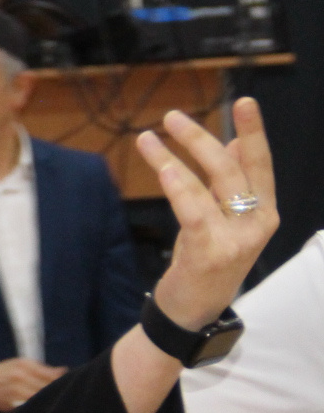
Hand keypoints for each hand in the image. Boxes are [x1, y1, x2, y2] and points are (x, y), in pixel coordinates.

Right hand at [0, 358, 66, 412]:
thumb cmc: (3, 372)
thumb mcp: (20, 364)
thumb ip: (42, 368)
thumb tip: (63, 370)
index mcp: (23, 365)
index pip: (51, 375)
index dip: (60, 381)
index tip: (66, 383)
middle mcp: (20, 377)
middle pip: (47, 387)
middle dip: (55, 390)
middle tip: (62, 393)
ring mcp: (16, 392)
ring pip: (41, 397)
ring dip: (48, 399)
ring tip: (52, 400)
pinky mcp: (13, 404)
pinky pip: (32, 406)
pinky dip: (38, 405)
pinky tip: (41, 405)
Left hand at [141, 99, 277, 330]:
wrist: (193, 310)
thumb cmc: (208, 257)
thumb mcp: (225, 218)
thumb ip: (232, 184)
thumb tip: (233, 143)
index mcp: (264, 211)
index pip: (260, 164)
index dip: (253, 132)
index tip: (244, 102)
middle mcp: (257, 223)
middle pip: (231, 170)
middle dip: (200, 140)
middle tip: (172, 116)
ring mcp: (236, 240)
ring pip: (207, 187)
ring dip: (174, 157)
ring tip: (148, 136)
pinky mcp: (210, 253)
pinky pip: (194, 213)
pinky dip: (180, 188)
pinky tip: (165, 169)